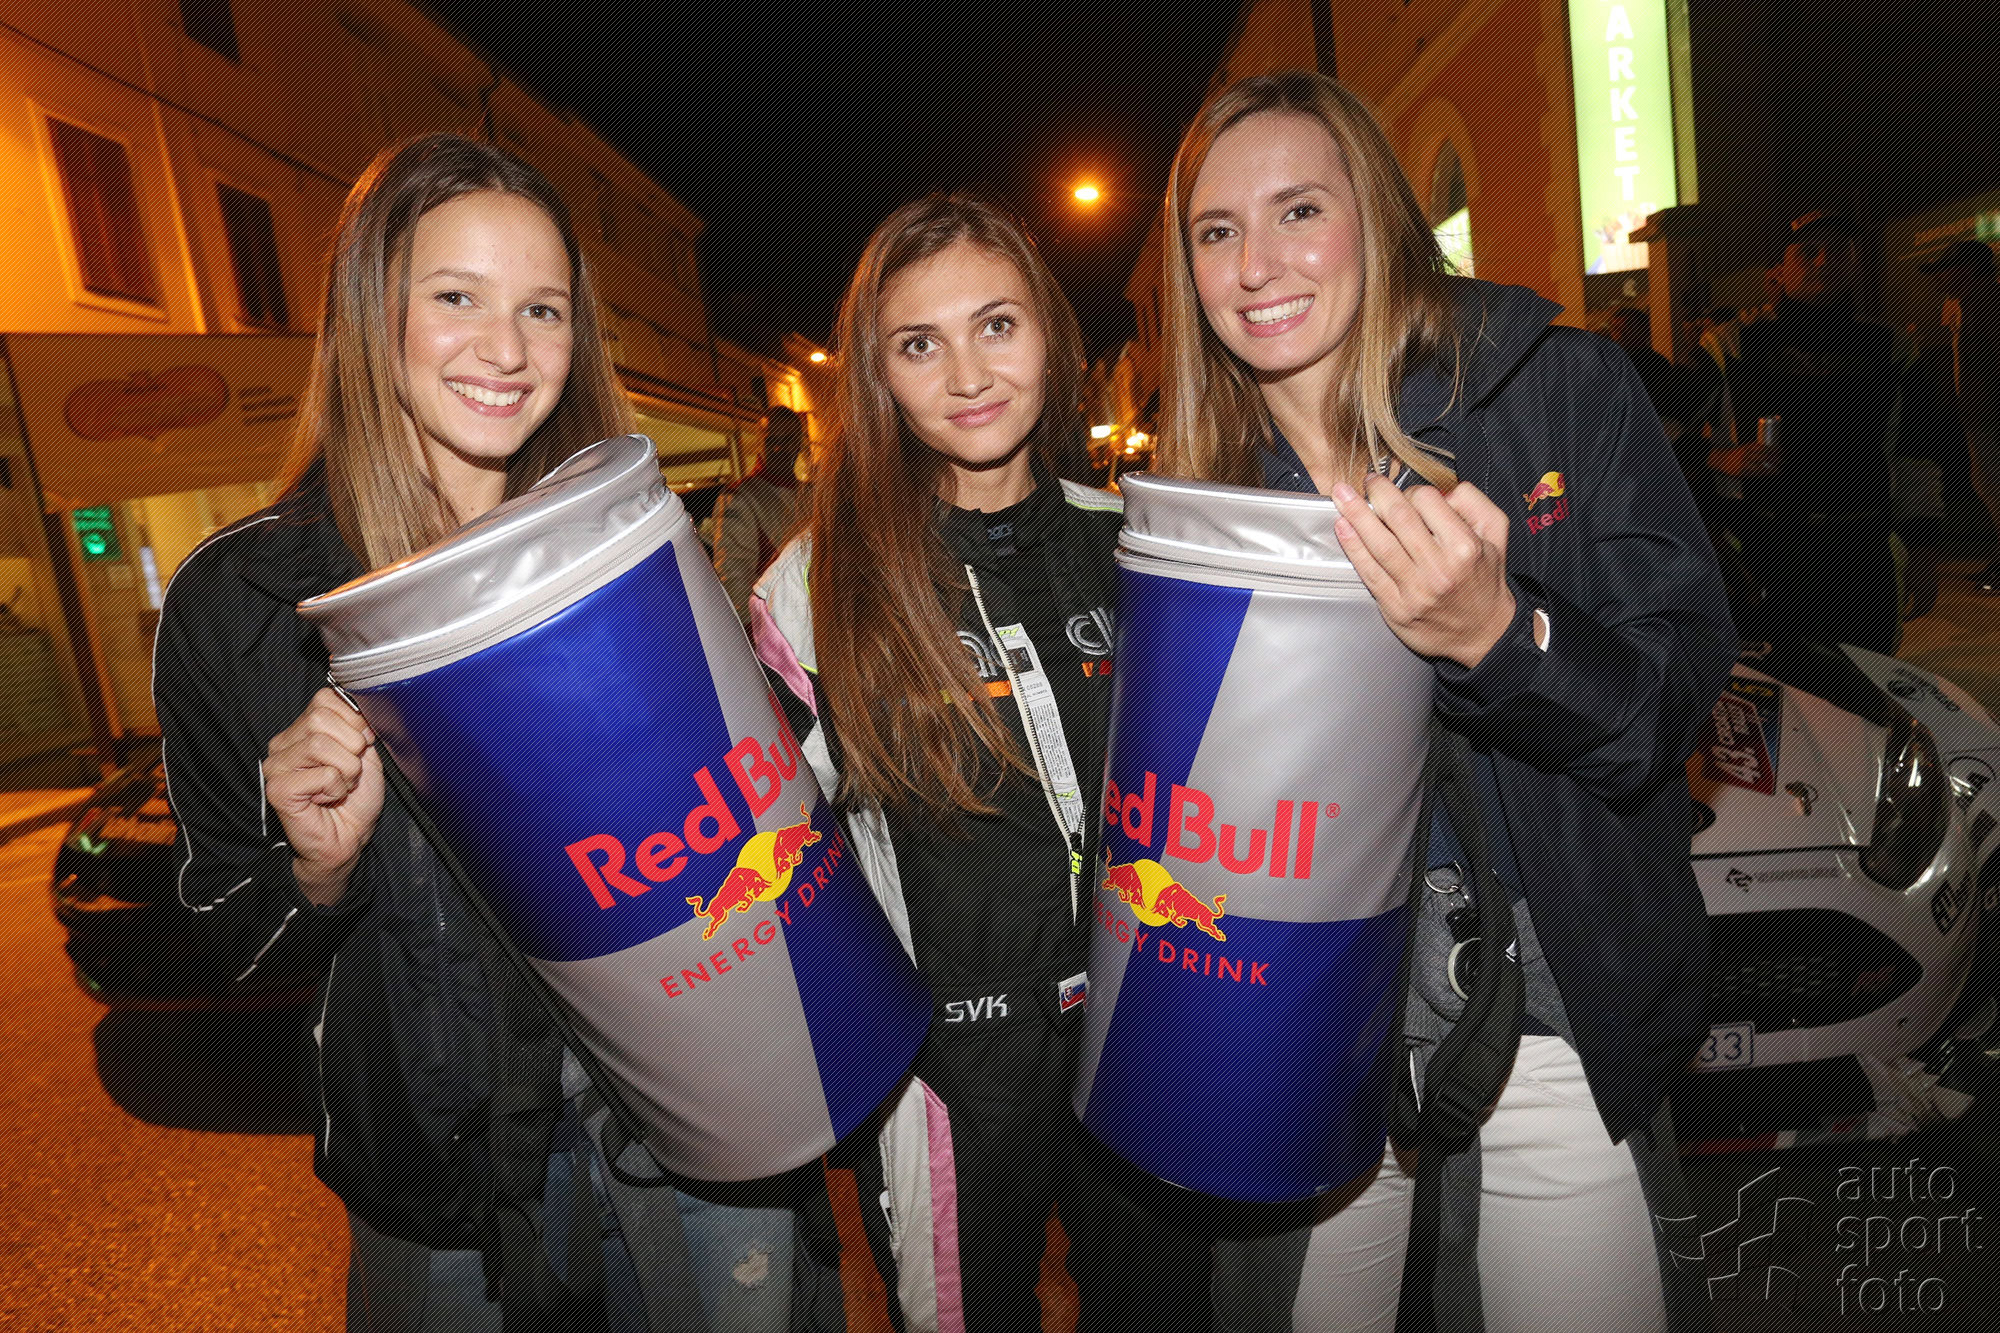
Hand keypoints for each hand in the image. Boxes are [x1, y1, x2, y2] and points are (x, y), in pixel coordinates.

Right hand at [262, 688, 384, 903]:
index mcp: (303, 729)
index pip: (325, 698)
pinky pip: (321, 774)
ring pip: (320, 744)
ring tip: (340, 786)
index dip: (354, 720)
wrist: (349, 838)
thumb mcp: (366, 753)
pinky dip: (335, 788)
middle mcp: (284, 743)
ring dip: (345, 770)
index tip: (360, 746)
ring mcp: (276, 765)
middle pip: (321, 718)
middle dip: (351, 747)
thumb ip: (359, 726)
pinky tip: (327, 800)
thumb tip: (361, 706)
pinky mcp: (277, 789)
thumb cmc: (356, 798)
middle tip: (349, 772)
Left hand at [1331, 474, 1516, 668]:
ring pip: (1380, 544)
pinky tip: (1342, 527)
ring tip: (1341, 495)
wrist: (1482, 632)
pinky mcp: (1396, 607)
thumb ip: (1474, 504)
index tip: (1407, 492)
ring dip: (1356, 515)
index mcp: (1464, 547)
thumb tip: (1442, 489)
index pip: (1428, 501)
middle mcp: (1439, 568)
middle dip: (1378, 493)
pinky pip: (1370, 572)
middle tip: (1367, 480)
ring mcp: (1415, 590)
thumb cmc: (1483, 579)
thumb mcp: (1496, 535)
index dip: (1413, 490)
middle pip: (1399, 518)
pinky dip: (1353, 547)